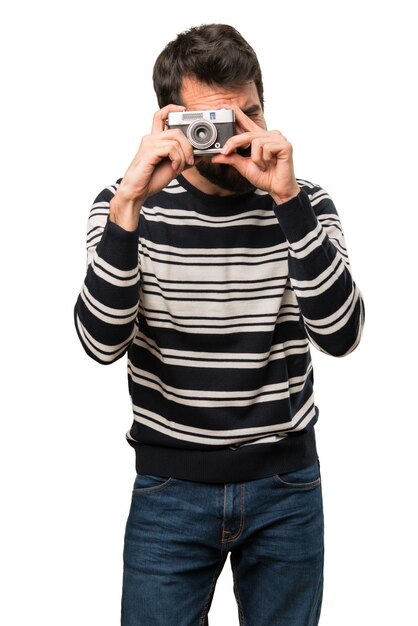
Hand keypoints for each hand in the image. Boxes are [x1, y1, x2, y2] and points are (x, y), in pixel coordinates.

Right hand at [110, 105, 194, 230]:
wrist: (137, 192)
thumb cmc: (151, 179)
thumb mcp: (174, 168)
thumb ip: (185, 159)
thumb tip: (201, 154)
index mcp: (155, 140)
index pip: (161, 115)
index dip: (173, 109)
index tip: (185, 110)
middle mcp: (151, 138)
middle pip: (176, 129)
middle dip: (189, 145)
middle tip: (191, 159)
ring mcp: (149, 144)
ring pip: (176, 138)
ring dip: (184, 155)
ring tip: (181, 167)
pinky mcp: (149, 152)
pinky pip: (171, 148)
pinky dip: (178, 159)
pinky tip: (175, 168)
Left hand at [211, 108, 299, 203]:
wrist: (277, 189)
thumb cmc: (264, 177)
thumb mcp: (244, 167)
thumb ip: (231, 159)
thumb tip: (215, 157)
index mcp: (260, 139)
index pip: (248, 124)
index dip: (238, 115)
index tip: (227, 106)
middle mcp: (269, 135)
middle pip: (248, 134)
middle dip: (235, 143)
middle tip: (225, 151)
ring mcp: (278, 139)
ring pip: (256, 142)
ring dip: (256, 159)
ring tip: (263, 166)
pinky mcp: (285, 145)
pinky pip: (267, 147)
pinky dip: (265, 159)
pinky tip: (272, 164)